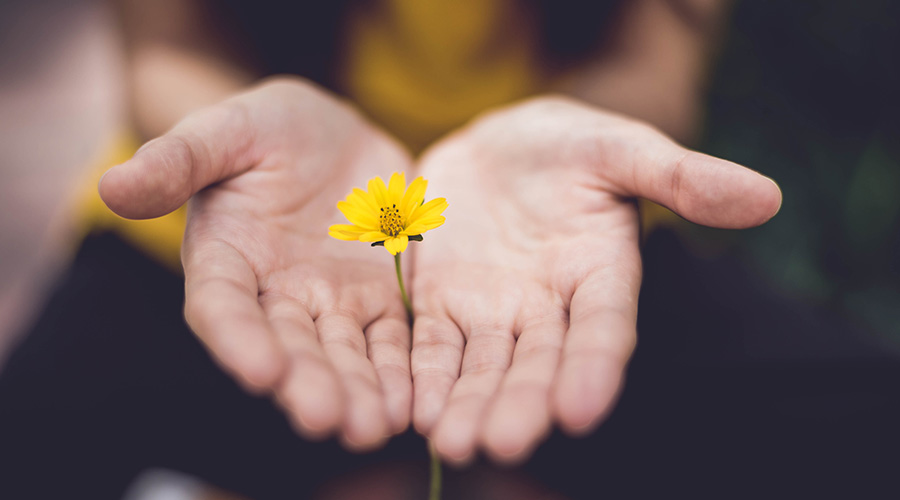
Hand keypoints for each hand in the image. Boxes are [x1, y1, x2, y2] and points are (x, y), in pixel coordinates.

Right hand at [100, 78, 413, 449]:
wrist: (332, 135)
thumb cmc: (266, 128)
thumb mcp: (226, 130)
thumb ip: (178, 159)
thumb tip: (112, 186)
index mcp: (227, 258)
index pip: (224, 307)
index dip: (238, 339)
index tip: (261, 371)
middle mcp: (275, 294)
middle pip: (289, 346)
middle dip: (306, 383)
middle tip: (327, 419)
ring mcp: (330, 301)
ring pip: (343, 354)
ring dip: (357, 392)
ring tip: (373, 427)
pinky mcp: (378, 298)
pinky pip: (391, 340)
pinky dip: (399, 372)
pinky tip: (412, 404)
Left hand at [409, 96, 781, 463]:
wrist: (496, 145)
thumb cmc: (568, 145)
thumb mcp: (620, 148)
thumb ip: (681, 175)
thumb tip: (766, 197)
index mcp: (600, 274)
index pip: (604, 328)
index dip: (595, 367)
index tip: (581, 410)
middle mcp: (548, 307)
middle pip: (537, 363)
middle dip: (521, 403)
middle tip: (502, 443)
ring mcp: (492, 311)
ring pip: (482, 366)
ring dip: (468, 405)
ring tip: (453, 443)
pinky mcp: (441, 304)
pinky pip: (431, 346)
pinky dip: (423, 377)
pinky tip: (413, 410)